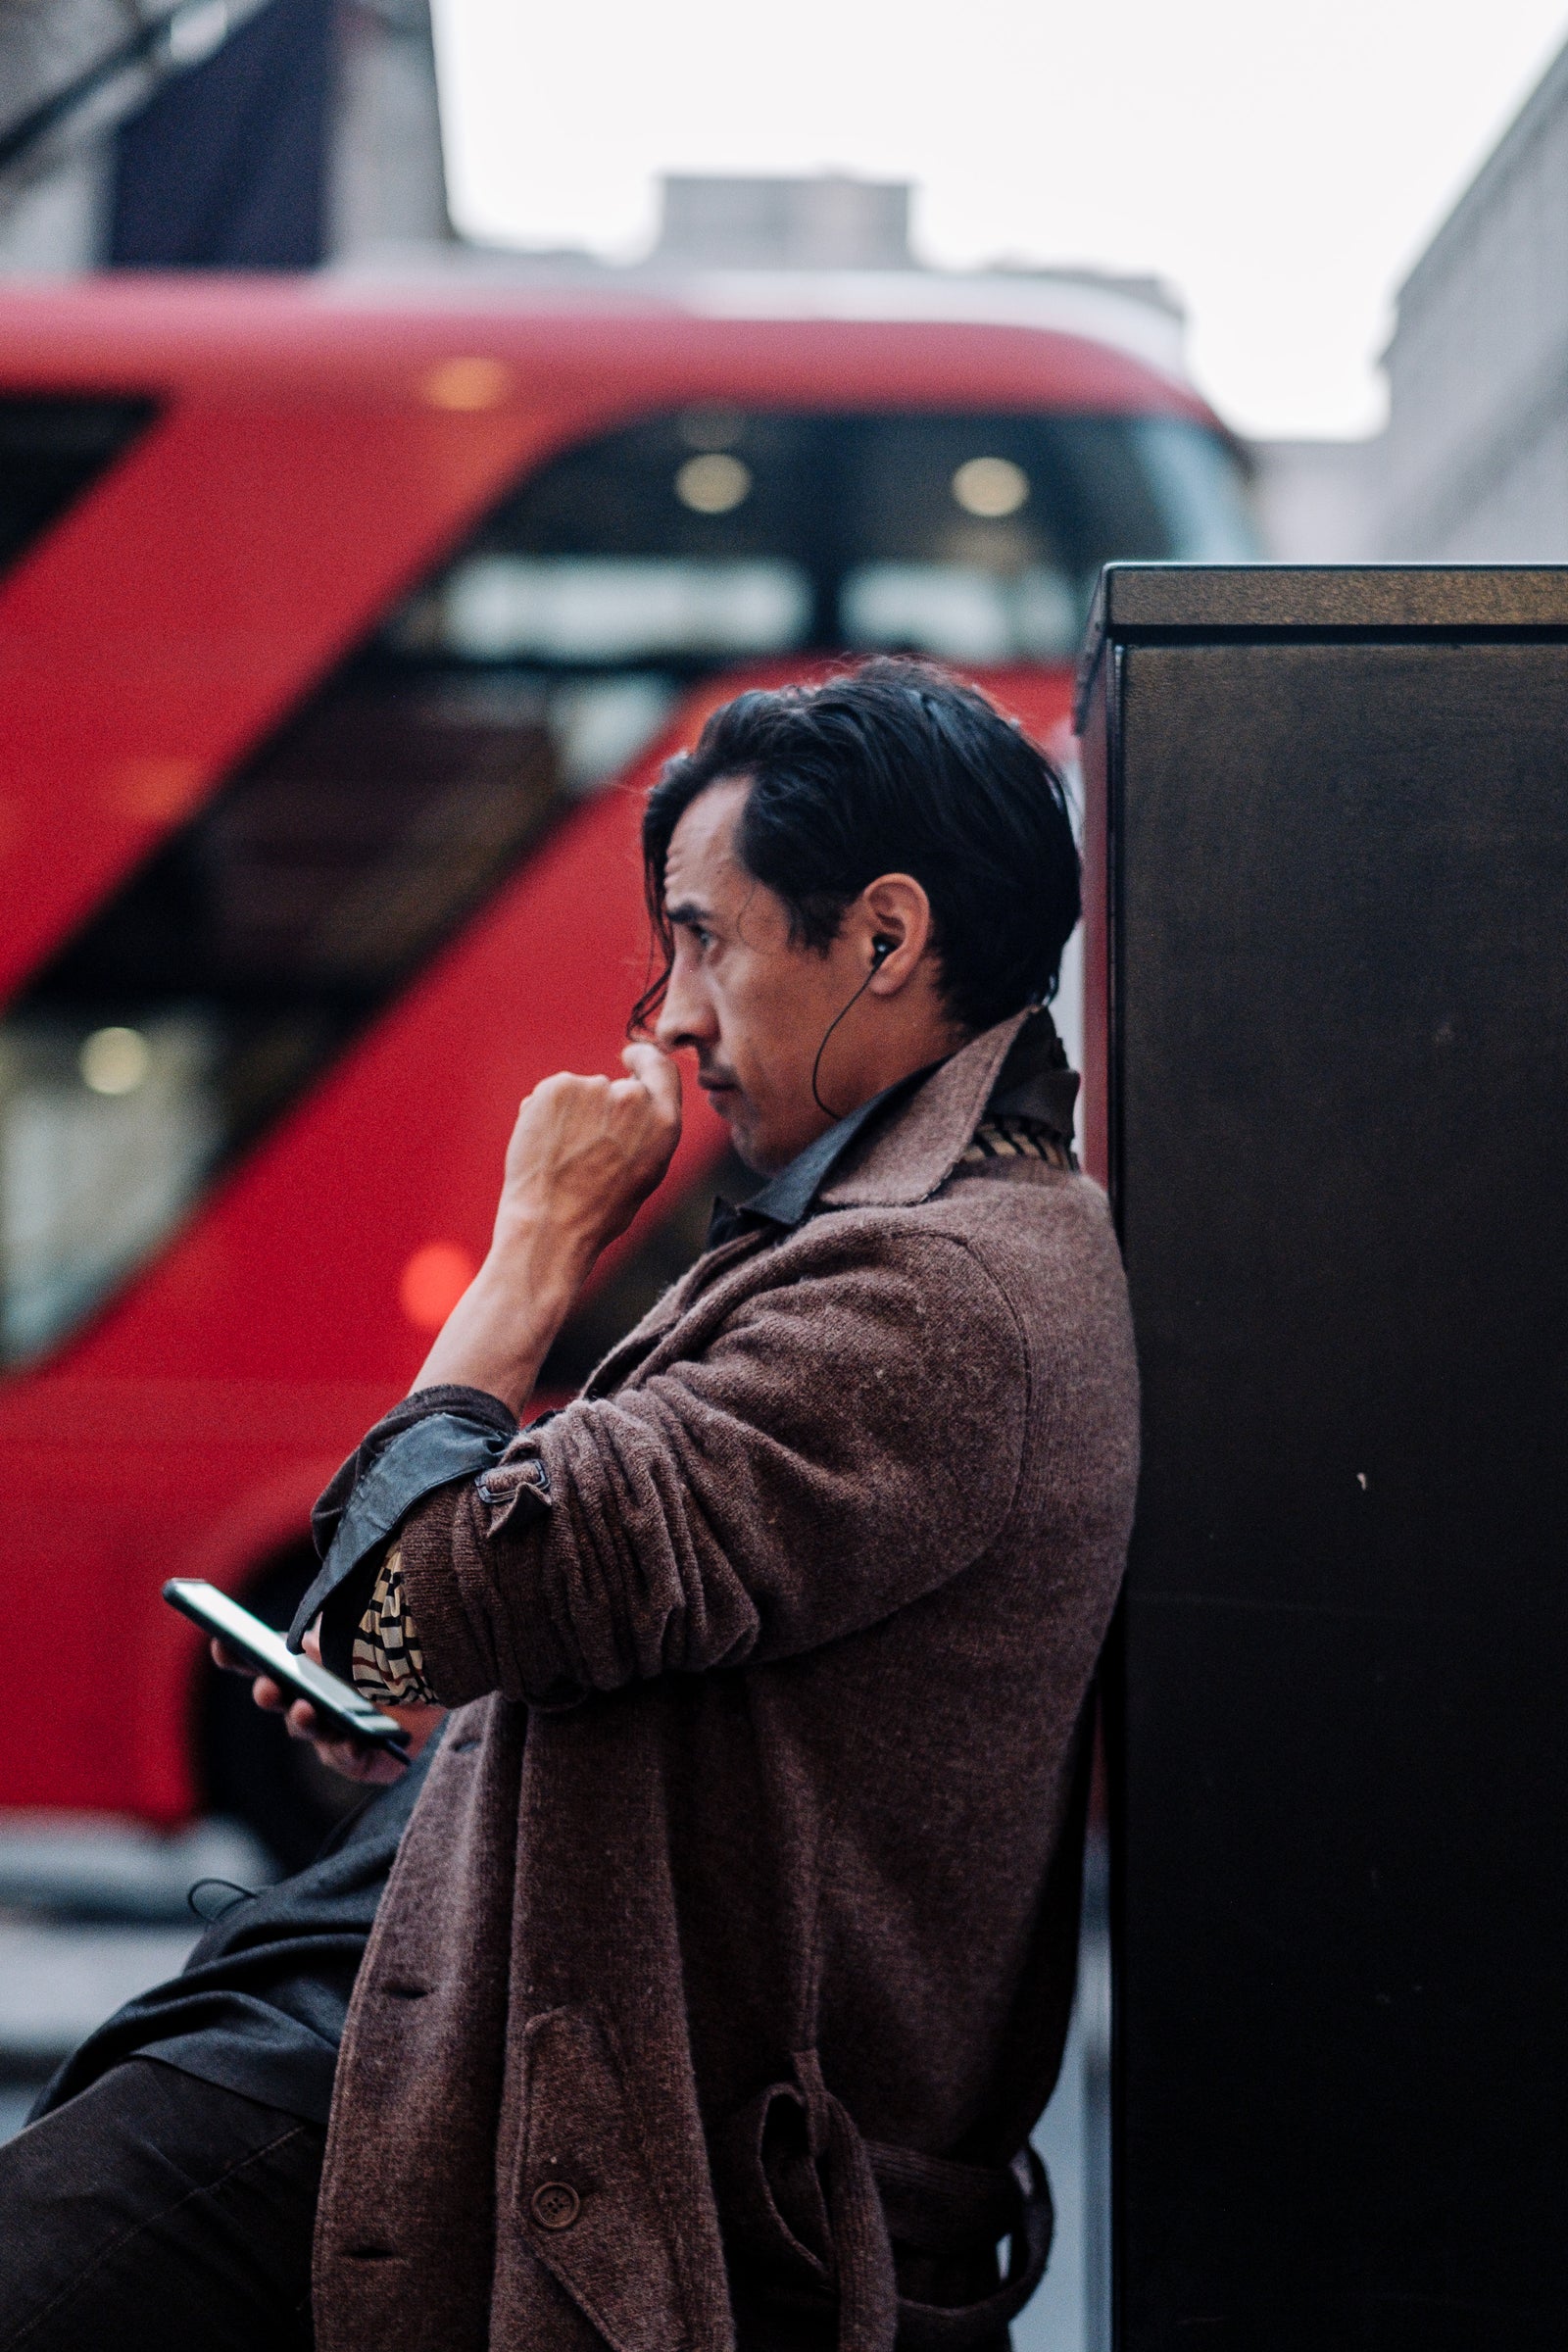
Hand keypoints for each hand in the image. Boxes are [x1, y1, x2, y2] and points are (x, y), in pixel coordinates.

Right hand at [211, 1626, 441, 1785]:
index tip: (221, 1641)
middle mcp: (314, 1698)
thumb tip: (290, 1637)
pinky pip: (352, 1761)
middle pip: (281, 1699)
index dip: (236, 1653)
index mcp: (304, 1662)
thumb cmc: (398, 1643)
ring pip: (312, 1731)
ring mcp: (339, 1729)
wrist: (452, 1665)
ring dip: (304, 1723)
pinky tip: (349, 1738)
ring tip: (306, 1709)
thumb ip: (320, 1625)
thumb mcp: (354, 1622)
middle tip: (269, 1686)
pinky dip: (347, 1750)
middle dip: (271, 1693)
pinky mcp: (371, 1758)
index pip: (259, 1659)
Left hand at [492, 1043, 682, 1258]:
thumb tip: (635, 1099)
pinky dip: (547, 1113)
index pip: (660, 1068)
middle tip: (583, 1148)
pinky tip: (544, 1145)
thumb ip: (649, 1128)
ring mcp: (593, 1088)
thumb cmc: (600, 1210)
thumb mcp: (648, 1171)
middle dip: (600, 1108)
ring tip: (563, 1155)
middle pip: (616, 1086)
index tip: (629, 1057)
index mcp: (664, 1120)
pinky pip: (554, 1093)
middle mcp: (632, 1097)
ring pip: (581, 1091)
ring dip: (572, 1112)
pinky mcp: (557, 1087)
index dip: (643, 1059)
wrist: (552, 1223)